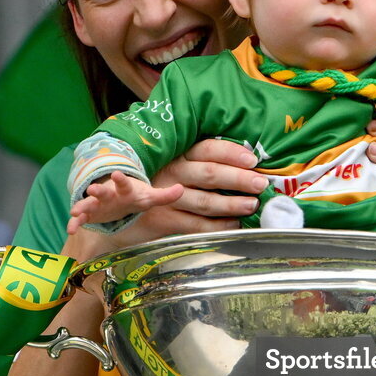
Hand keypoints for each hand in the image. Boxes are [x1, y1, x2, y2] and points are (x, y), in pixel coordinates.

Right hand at [68, 172, 183, 234]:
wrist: (120, 199)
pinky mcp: (90, 214)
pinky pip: (81, 218)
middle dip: (98, 191)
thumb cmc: (136, 197)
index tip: (117, 174)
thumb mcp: (150, 197)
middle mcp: (109, 194)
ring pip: (88, 204)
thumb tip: (181, 189)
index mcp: (125, 189)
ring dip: (82, 207)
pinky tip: (70, 230)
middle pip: (103, 192)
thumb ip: (165, 195)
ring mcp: (98, 203)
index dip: (121, 179)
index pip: (124, 183)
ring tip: (74, 212)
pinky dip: (75, 223)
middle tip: (92, 189)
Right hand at [80, 138, 265, 246]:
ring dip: (231, 205)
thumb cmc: (156, 177)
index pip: (207, 149)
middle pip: (209, 174)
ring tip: (251, 205)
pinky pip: (195, 225)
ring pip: (204, 202)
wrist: (114, 206)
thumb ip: (199, 157)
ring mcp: (164, 197)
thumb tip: (245, 159)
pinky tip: (234, 224)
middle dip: (238, 179)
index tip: (253, 159)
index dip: (232, 153)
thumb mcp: (172, 158)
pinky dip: (218, 226)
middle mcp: (170, 172)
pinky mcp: (162, 221)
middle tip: (260, 184)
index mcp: (175, 152)